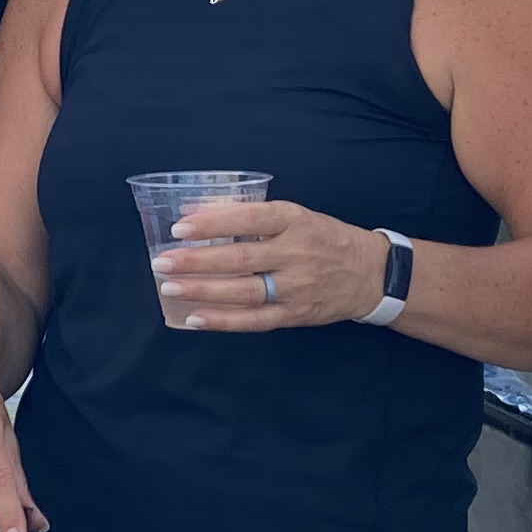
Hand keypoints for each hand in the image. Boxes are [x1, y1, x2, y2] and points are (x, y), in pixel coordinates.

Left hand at [146, 198, 387, 330]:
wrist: (369, 273)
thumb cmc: (323, 237)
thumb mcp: (295, 216)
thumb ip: (251, 216)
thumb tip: (197, 211)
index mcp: (294, 220)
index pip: (249, 219)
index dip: (213, 223)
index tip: (179, 228)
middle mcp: (296, 253)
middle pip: (240, 258)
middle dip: (196, 261)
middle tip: (162, 262)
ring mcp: (297, 287)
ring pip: (244, 291)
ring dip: (203, 290)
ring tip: (169, 287)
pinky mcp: (296, 315)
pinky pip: (255, 320)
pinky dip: (223, 321)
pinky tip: (194, 318)